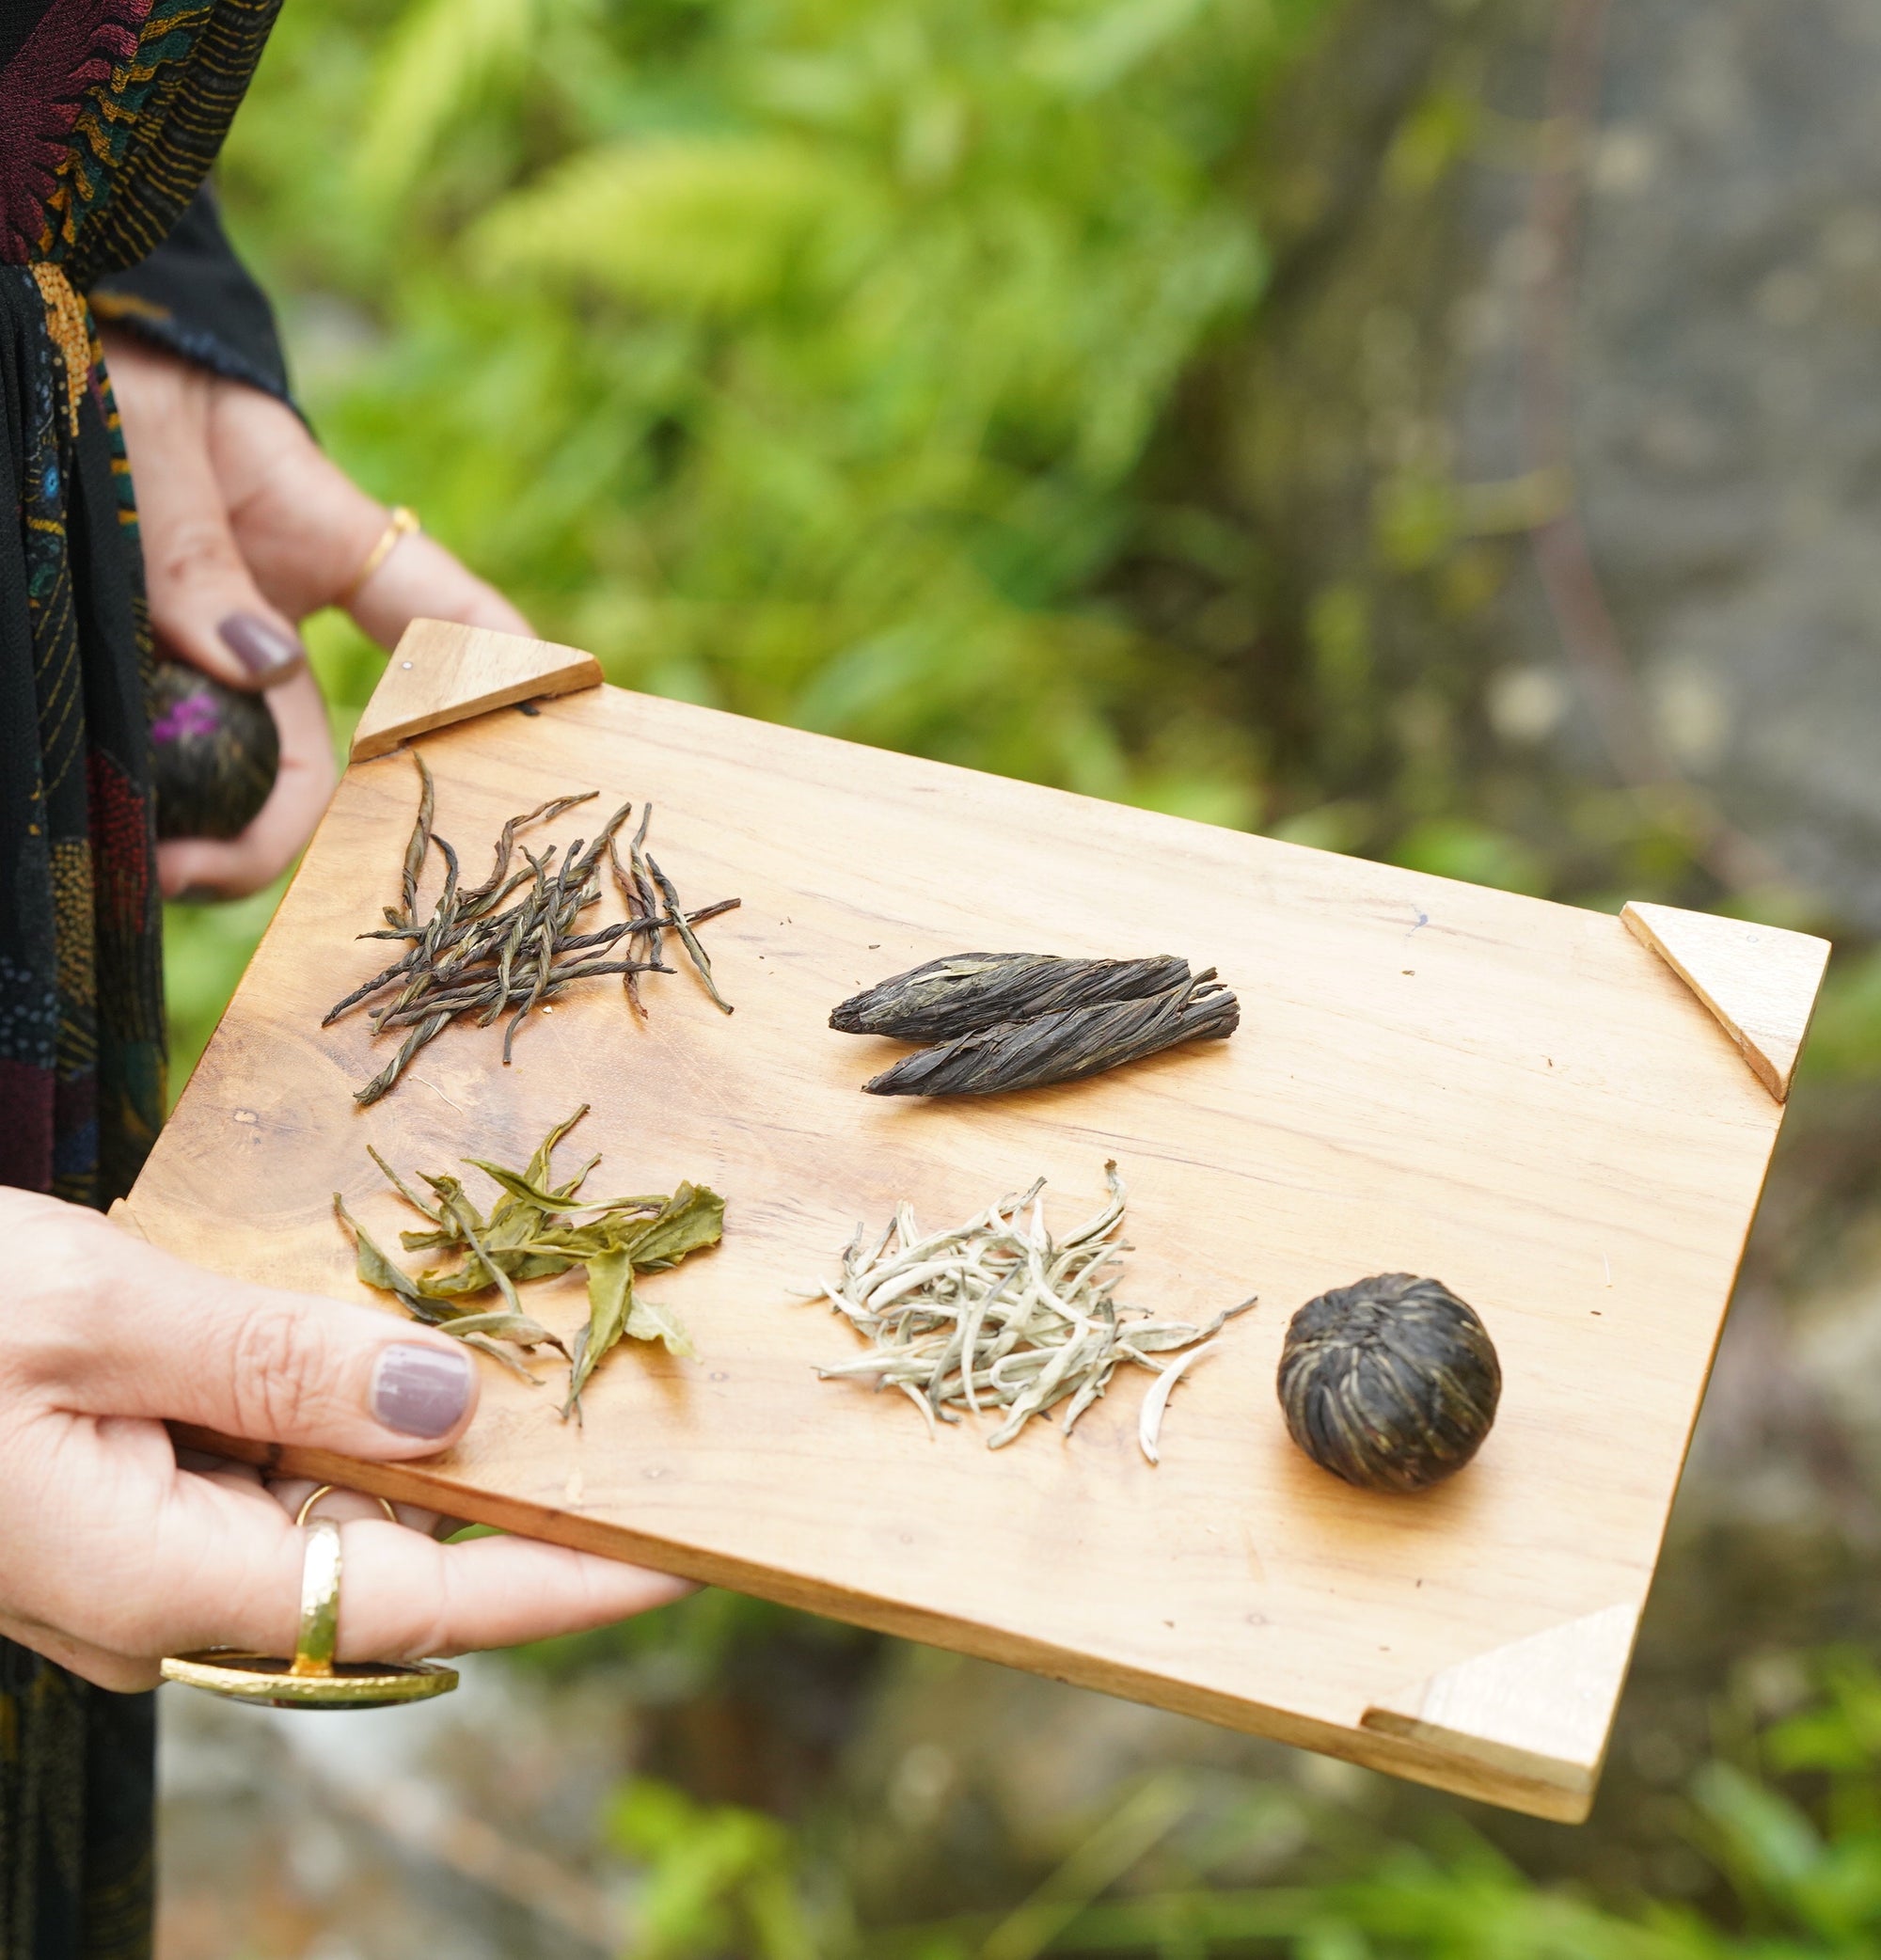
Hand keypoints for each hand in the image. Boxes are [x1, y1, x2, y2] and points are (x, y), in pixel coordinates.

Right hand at [0, 1189, 689, 1688]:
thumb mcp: (92, 1310)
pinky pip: (265, 1475)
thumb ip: (279, 1361)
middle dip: (513, 1494)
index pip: (421, 1604)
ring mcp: (137, 1559)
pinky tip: (388, 1344)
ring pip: (332, 1514)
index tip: (685, 1548)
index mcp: (159, 1581)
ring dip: (427, 1445)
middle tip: (634, 1411)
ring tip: (539, 1358)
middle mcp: (160, 1599)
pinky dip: (338, 1417)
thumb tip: (453, 1406)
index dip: (567, 1576)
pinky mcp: (118, 1505)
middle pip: (390, 1561)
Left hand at [102, 331, 531, 901]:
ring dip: (226, 834)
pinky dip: (177, 808)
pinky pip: (195, 761)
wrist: (40, 346)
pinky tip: (142, 836)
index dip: (517, 682)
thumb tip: (260, 669)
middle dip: (292, 827)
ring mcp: (232, 651)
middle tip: (211, 869)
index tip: (553, 745)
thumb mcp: (144, 445)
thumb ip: (193, 556)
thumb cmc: (114, 363)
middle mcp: (294, 611)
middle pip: (342, 747)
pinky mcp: (169, 676)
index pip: (455, 616)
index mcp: (328, 535)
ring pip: (266, 771)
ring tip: (158, 867)